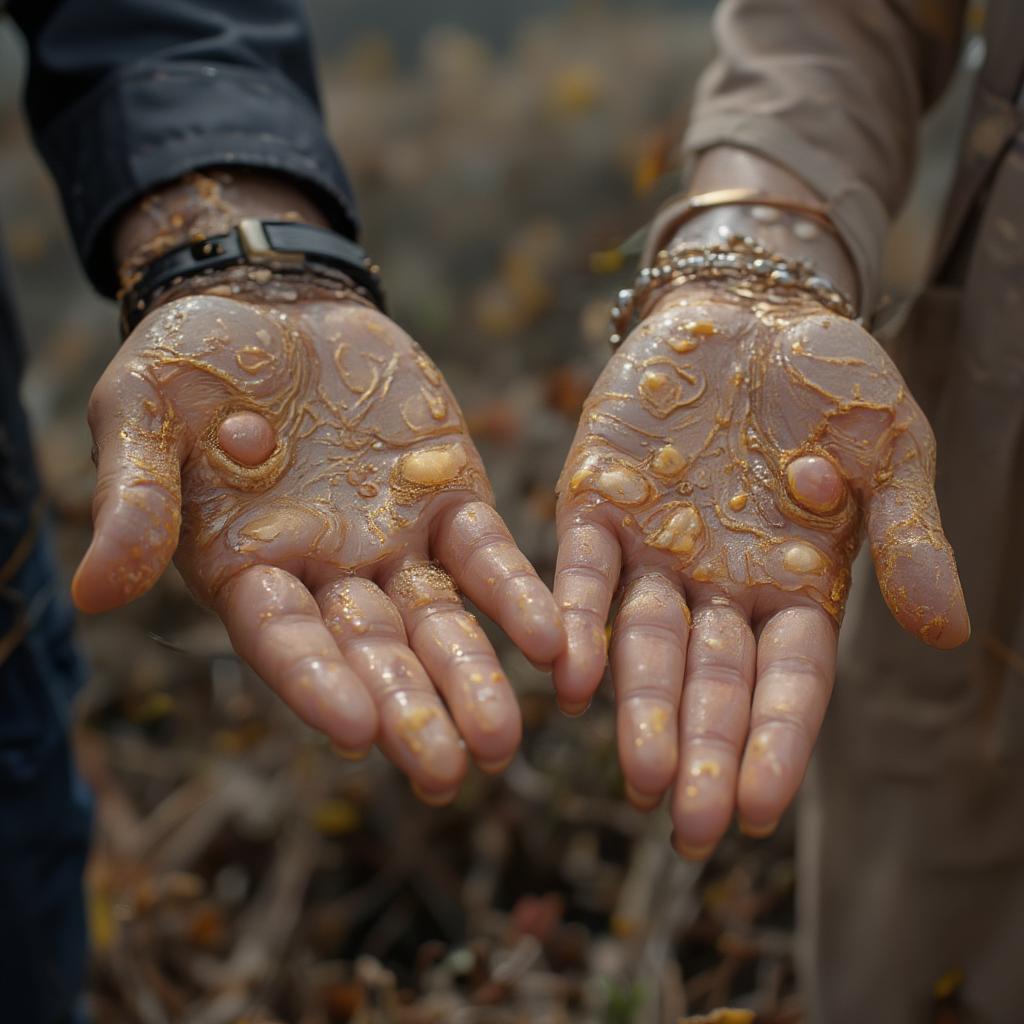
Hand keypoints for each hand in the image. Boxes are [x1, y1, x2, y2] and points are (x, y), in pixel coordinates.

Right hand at [73, 289, 564, 801]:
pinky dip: (516, 595)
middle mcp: (328, 571)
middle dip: (410, 709)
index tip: (357, 729)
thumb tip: (94, 592)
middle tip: (448, 773)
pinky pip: (485, 553)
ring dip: (472, 675)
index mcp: (248, 568)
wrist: (271, 303)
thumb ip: (134, 500)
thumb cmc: (188, 364)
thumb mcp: (140, 415)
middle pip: (373, 651)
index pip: (284, 639)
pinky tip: (554, 642)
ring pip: (438, 619)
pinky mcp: (447, 493)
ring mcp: (394, 537)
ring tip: (504, 739)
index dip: (317, 681)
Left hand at [552, 284, 967, 854]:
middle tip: (690, 828)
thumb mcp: (891, 449)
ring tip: (638, 774)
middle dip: (703, 751)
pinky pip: (583, 570)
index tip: (759, 813)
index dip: (774, 744)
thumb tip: (944, 628)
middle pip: (711, 680)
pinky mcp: (597, 502)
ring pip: (643, 641)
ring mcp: (654, 547)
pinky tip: (567, 677)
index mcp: (794, 583)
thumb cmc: (831, 380)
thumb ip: (907, 534)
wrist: (751, 308)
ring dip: (639, 706)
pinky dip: (575, 620)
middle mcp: (718, 583)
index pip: (787, 681)